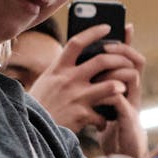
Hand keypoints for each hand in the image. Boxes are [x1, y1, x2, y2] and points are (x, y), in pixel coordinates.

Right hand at [26, 23, 148, 156]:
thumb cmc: (40, 104)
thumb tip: (80, 57)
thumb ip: (63, 70)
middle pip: (102, 61)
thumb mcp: (47, 81)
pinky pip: (103, 115)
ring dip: (120, 86)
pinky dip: (105, 120)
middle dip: (120, 60)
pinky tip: (103, 122)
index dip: (94, 33)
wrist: (30, 130)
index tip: (107, 27)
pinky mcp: (81, 115)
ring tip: (123, 88)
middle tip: (128, 62)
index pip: (77, 42)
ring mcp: (76, 97)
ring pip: (111, 86)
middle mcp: (68, 79)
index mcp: (58, 68)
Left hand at [93, 23, 148, 157]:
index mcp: (125, 84)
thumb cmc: (111, 125)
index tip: (125, 24)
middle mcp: (133, 92)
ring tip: (101, 70)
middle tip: (106, 47)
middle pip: (134, 62)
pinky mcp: (130, 122)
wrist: (123, 155)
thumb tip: (83, 60)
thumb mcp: (103, 101)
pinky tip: (102, 95)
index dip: (128, 41)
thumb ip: (99, 82)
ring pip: (131, 78)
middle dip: (121, 51)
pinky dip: (113, 97)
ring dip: (116, 72)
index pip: (130, 57)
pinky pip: (123, 104)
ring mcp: (133, 106)